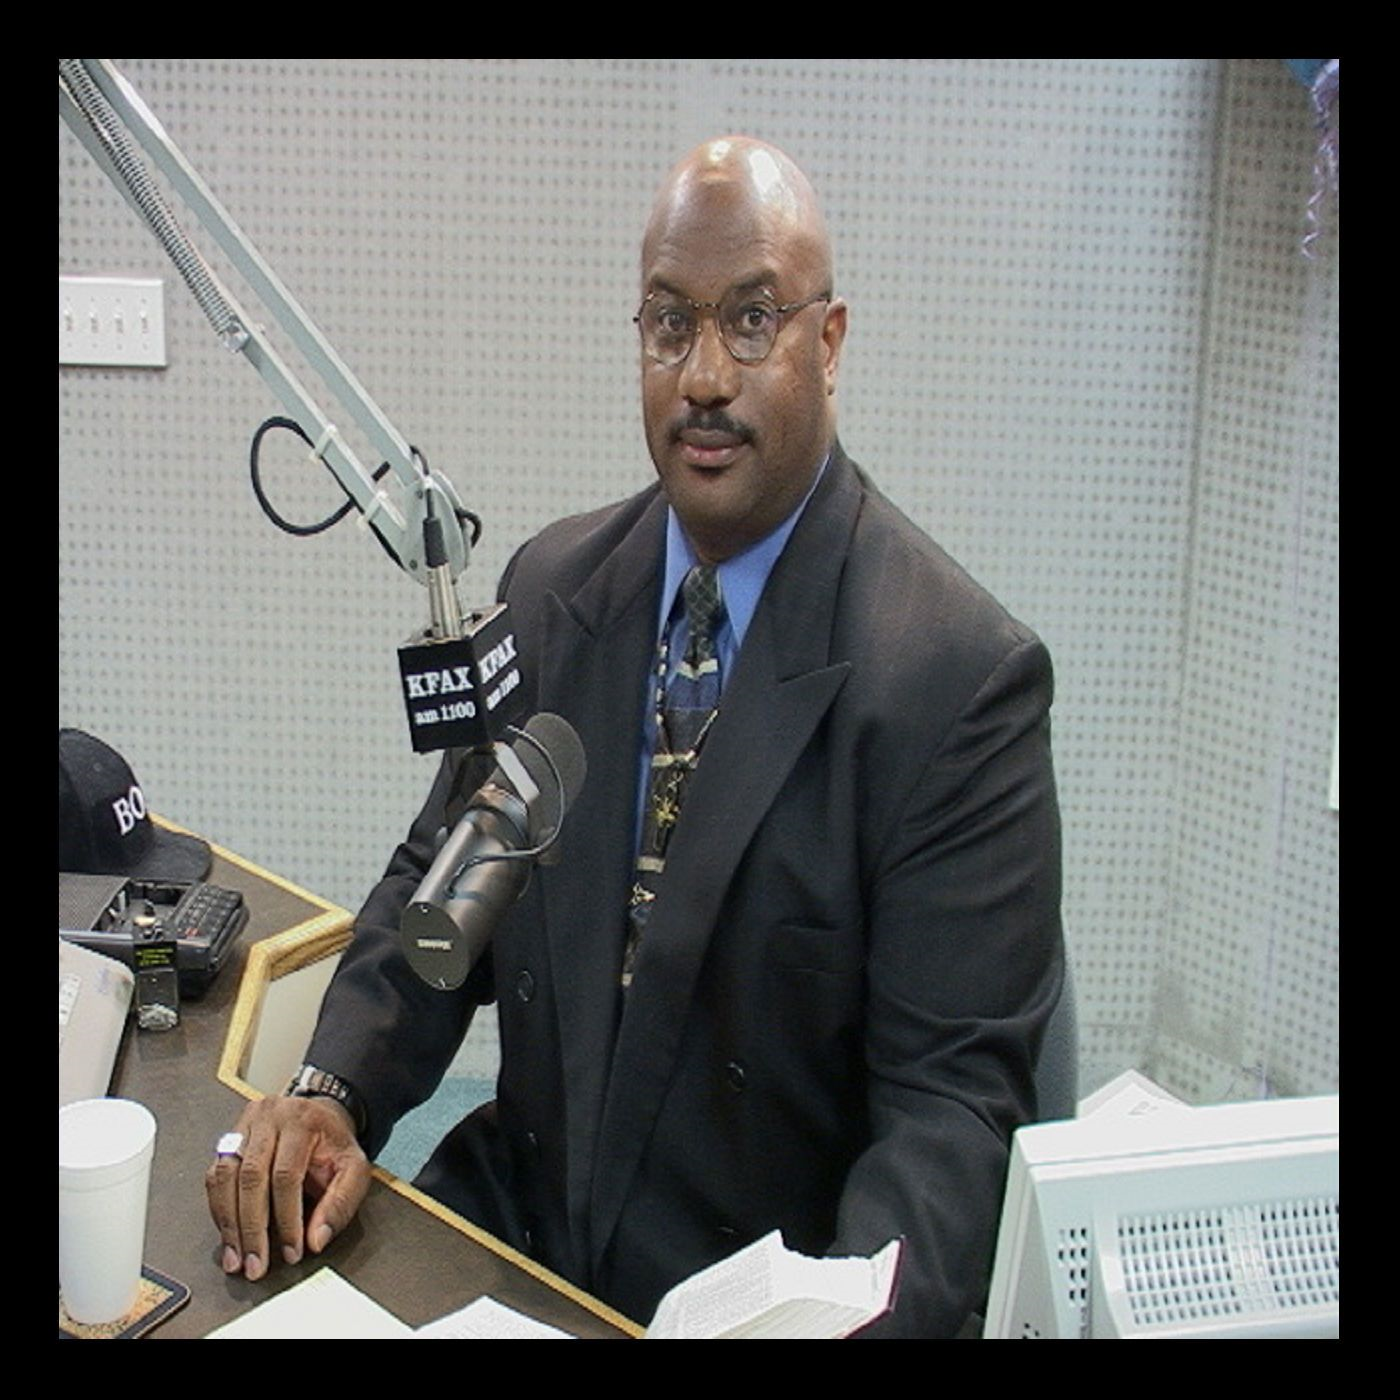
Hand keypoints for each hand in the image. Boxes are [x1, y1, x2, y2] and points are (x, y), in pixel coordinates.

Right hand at [205, 1094, 371, 1280]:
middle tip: (255, 1265)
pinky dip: (220, 1210)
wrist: (321, 1117)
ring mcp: (245, 1126)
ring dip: (228, 1224)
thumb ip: (340, 1204)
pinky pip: (215, 1176)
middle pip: (250, 1176)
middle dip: (251, 1228)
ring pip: (225, 1177)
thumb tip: (316, 1241)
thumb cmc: (335, 1146)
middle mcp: (270, 1118)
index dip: (287, 1219)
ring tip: (236, 1259)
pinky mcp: (229, 1139)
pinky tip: (228, 1236)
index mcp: (303, 1122)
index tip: (291, 1252)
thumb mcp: (354, 1170)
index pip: (287, 1175)